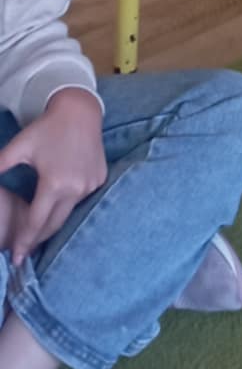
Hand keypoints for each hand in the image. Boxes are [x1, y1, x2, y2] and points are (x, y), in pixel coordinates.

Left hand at [0, 90, 106, 266]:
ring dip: (52, 225)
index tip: (16, 258)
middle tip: (23, 253)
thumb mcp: (19, 147)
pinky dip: (67, 206)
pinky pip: (81, 200)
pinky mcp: (99, 180)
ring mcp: (90, 185)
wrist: (80, 110)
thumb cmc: (46, 128)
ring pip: (68, 214)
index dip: (24, 241)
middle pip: (53, 225)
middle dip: (37, 240)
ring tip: (37, 235)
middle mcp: (76, 189)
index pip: (36, 222)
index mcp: (55, 183)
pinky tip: (56, 208)